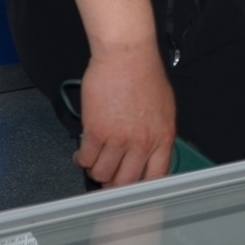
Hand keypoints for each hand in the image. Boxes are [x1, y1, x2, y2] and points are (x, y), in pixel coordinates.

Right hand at [74, 41, 175, 185]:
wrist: (127, 55)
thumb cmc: (144, 74)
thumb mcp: (163, 108)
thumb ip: (156, 134)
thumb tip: (148, 153)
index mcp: (163, 137)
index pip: (156, 177)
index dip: (141, 188)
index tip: (132, 189)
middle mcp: (143, 142)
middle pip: (126, 182)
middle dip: (114, 183)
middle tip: (107, 178)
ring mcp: (119, 139)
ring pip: (102, 173)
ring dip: (95, 170)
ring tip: (93, 161)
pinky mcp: (96, 131)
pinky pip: (86, 159)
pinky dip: (81, 159)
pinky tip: (82, 153)